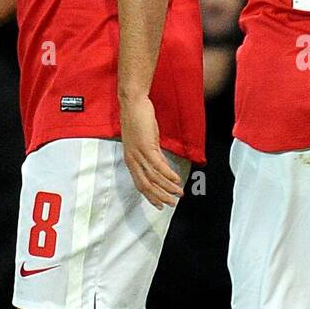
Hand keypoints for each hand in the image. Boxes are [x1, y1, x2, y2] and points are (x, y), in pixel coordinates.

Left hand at [119, 93, 183, 208]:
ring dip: (167, 187)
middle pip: (146, 185)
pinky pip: (158, 165)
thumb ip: (152, 155)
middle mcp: (132, 159)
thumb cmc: (137, 119)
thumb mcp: (145, 141)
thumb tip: (163, 166)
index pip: (140, 184)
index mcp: (130, 159)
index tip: (160, 204)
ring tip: (179, 193)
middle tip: (172, 203)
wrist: (133, 104)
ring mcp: (139, 154)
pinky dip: (168, 174)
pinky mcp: (146, 147)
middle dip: (160, 196)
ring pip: (153, 178)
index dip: (150, 196)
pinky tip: (177, 180)